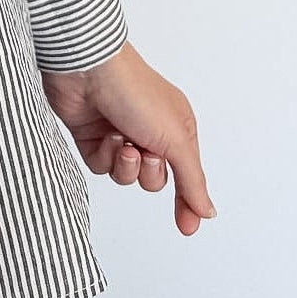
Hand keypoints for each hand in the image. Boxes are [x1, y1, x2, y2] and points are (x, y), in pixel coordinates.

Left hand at [40, 40, 217, 235]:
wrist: (88, 69)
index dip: (188, 202)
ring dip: (124, 164)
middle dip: (148, 171)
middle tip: (144, 150)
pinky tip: (104, 135)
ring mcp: (119, 133)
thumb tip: (209, 211)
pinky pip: (100, 167)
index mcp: (176, 127)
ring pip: (125, 176)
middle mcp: (149, 131)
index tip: (186, 228)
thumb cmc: (136, 93)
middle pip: (154, 180)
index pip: (187, 175)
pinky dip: (103, 156)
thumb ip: (192, 179)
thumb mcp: (175, 138)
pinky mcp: (92, 136)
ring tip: (121, 141)